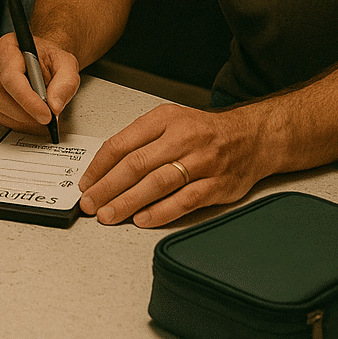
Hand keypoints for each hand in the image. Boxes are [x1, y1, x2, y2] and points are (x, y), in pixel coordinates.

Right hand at [0, 31, 79, 133]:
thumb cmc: (49, 59)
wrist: (44, 62)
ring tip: (42, 117)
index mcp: (8, 47)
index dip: (28, 100)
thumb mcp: (66, 64)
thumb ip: (66, 82)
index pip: (11, 78)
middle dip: (27, 114)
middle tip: (48, 118)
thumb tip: (54, 105)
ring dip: (23, 121)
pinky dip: (18, 124)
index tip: (46, 114)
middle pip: (1, 97)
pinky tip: (32, 118)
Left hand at [78, 102, 268, 226]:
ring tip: (108, 214)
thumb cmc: (203, 131)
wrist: (250, 136)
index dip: (100, 166)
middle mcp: (182, 138)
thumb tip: (105, 167)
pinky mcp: (217, 185)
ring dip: (128, 202)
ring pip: (157, 184)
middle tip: (90, 203)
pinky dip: (161, 212)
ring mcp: (201, 162)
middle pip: (136, 165)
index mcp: (164, 119)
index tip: (87, 182)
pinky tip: (143, 219)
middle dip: (107, 187)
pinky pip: (184, 201)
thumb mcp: (169, 121)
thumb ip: (139, 139)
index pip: (122, 143)